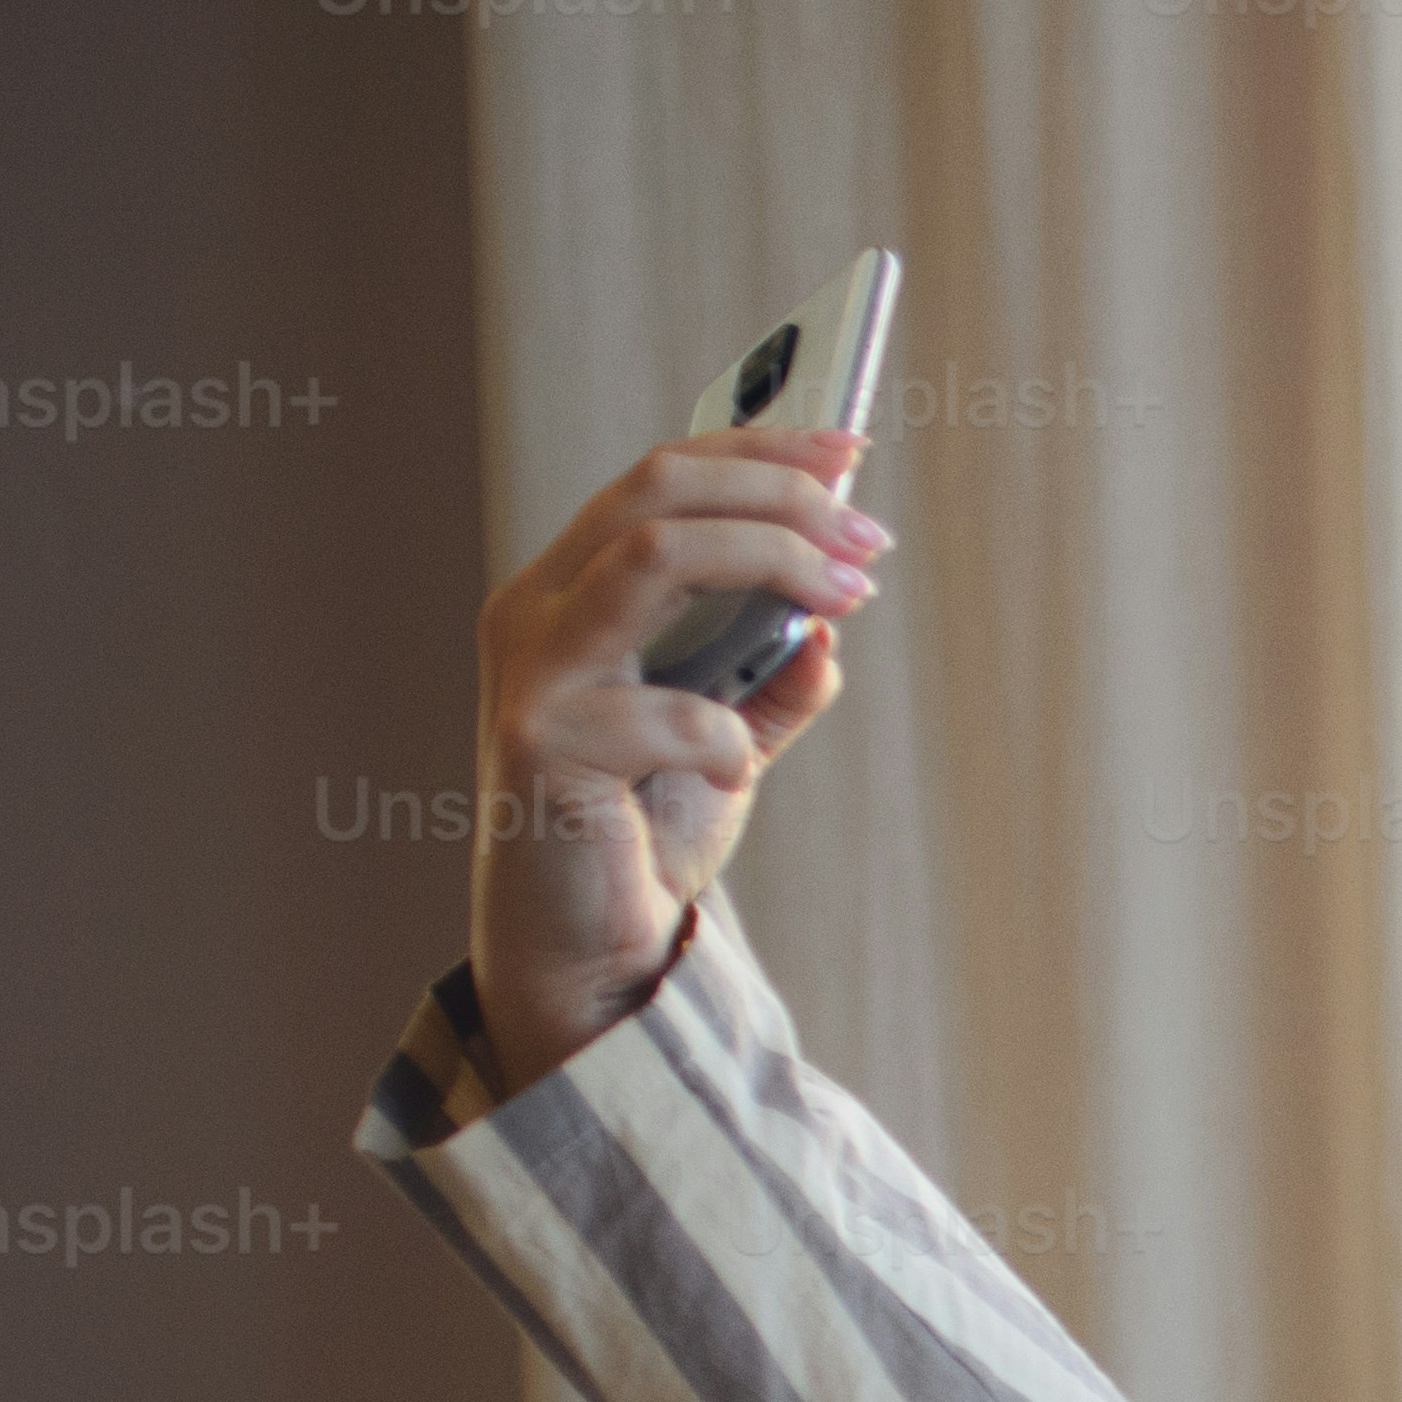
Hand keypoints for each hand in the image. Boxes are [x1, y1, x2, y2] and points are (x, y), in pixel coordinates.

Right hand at [467, 428, 886, 1085]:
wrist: (589, 953)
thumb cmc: (643, 836)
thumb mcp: (727, 740)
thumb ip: (770, 679)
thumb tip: (829, 624)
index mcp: (574, 592)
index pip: (661, 477)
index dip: (759, 448)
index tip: (851, 454)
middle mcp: (537, 612)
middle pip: (657, 490)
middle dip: (779, 493)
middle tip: (870, 537)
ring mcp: (531, 674)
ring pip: (649, 554)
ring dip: (768, 559)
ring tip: (847, 594)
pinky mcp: (539, 748)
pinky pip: (656, 711)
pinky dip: (721, 730)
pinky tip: (737, 767)